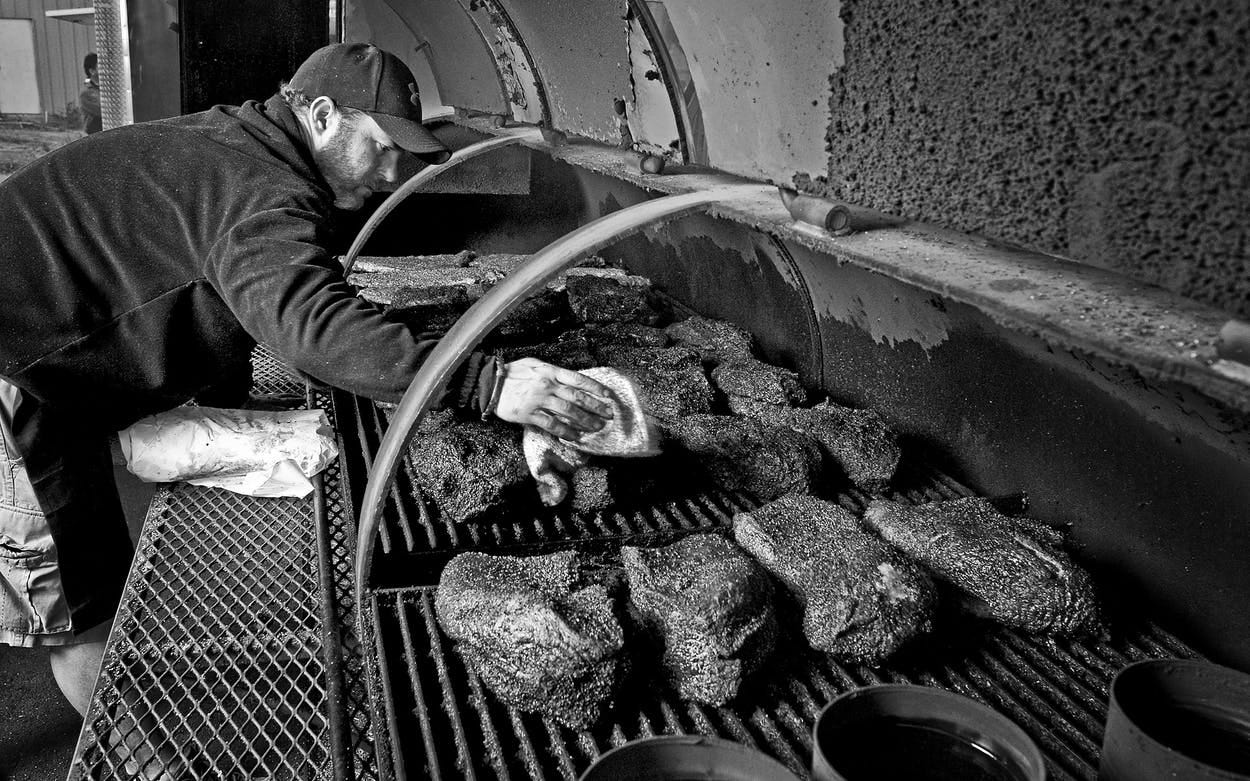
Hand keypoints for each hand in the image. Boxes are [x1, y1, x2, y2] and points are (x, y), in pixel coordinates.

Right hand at [493, 358, 614, 439]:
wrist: (490, 383)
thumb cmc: (512, 372)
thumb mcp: (534, 364)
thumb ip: (552, 372)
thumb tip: (570, 380)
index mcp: (550, 371)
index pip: (579, 380)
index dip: (596, 388)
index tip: (608, 395)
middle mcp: (548, 385)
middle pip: (578, 398)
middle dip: (596, 407)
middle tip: (608, 415)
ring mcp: (539, 400)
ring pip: (569, 412)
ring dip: (585, 421)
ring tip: (597, 427)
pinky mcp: (530, 414)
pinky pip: (552, 425)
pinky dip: (566, 432)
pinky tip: (576, 437)